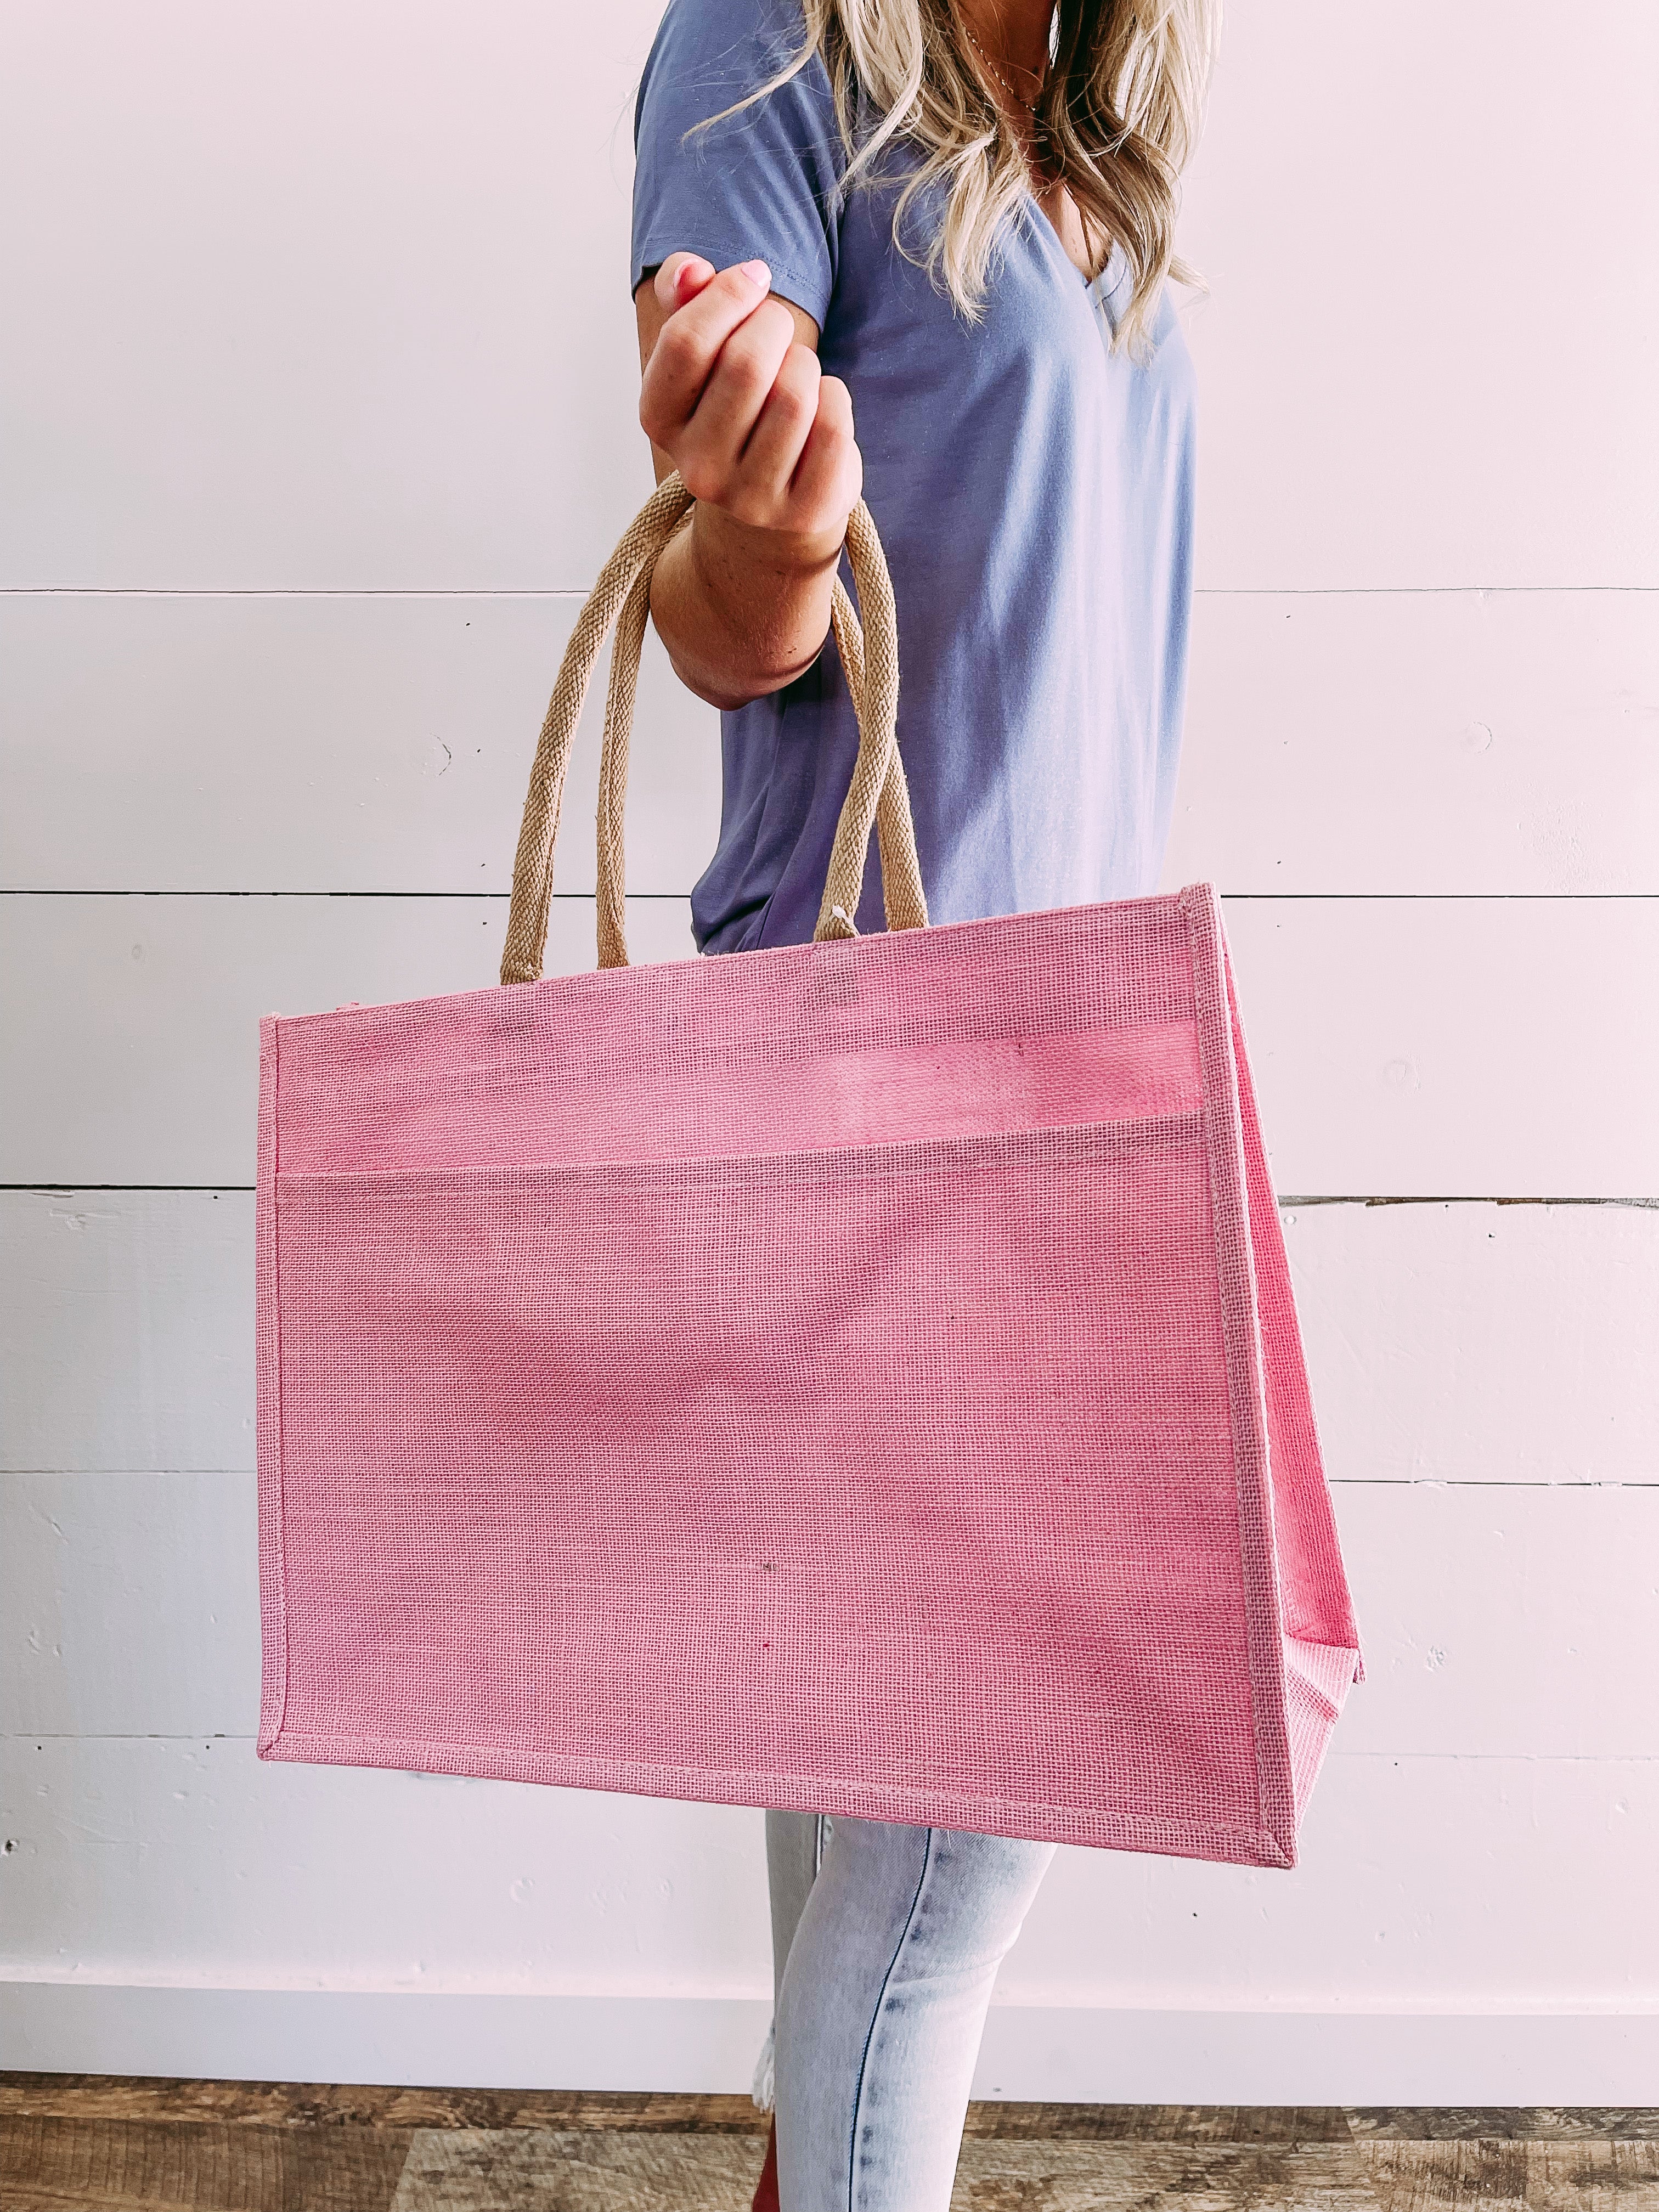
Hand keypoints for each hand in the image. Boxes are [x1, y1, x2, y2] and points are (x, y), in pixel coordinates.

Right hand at [639, 254, 860, 555]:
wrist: (771, 501)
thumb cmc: (736, 404)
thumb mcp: (703, 348)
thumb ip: (687, 296)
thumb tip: (691, 271)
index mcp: (659, 420)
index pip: (687, 341)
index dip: (729, 294)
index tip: (755, 278)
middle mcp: (698, 469)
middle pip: (746, 364)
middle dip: (775, 326)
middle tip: (779, 329)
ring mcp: (750, 500)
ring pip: (794, 395)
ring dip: (806, 365)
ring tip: (797, 374)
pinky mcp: (804, 512)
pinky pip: (833, 428)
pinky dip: (835, 400)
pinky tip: (821, 409)